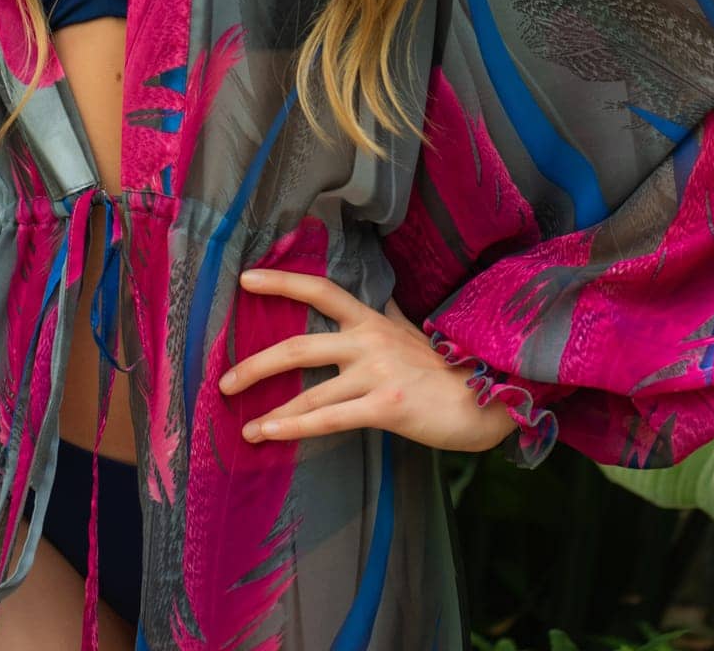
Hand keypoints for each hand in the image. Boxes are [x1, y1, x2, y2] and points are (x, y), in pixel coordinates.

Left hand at [219, 268, 514, 453]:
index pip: (320, 289)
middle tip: (226, 381)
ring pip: (310, 388)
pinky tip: (270, 434)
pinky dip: (296, 426)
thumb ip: (390, 313)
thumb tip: (382, 292)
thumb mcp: (414, 331)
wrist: (488, 397)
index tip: (245, 280)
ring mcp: (377, 373)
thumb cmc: (449, 367)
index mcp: (371, 320)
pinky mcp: (386, 406)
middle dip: (256, 364)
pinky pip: (330, 418)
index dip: (281, 281)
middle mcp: (368, 340)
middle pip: (299, 344)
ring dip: (272, 408)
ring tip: (244, 425)